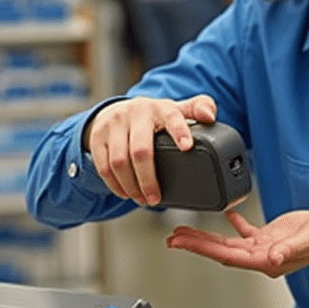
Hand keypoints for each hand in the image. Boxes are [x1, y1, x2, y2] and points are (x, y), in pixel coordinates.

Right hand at [86, 95, 217, 204]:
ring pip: (119, 162)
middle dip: (148, 179)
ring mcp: (113, 124)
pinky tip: (125, 193)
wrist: (115, 110)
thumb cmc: (152, 116)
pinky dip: (114, 184)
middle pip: (140, 150)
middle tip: (155, 199)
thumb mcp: (174, 109)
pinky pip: (103, 166)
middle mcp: (135, 113)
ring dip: (131, 186)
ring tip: (142, 200)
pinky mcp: (98, 136)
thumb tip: (210, 117)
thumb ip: (197, 109)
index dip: (179, 131)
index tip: (187, 147)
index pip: (171, 117)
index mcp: (159, 107)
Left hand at [166, 208, 308, 277]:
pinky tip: (225, 213)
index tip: (182, 243)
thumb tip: (272, 258)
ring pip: (228, 244)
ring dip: (206, 238)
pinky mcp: (271, 236)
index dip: (202, 249)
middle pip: (221, 252)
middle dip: (195, 245)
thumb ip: (292, 248)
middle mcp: (263, 256)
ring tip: (185, 231)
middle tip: (172, 238)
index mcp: (269, 259)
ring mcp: (266, 247)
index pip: (227, 256)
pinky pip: (245, 231)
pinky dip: (233, 223)